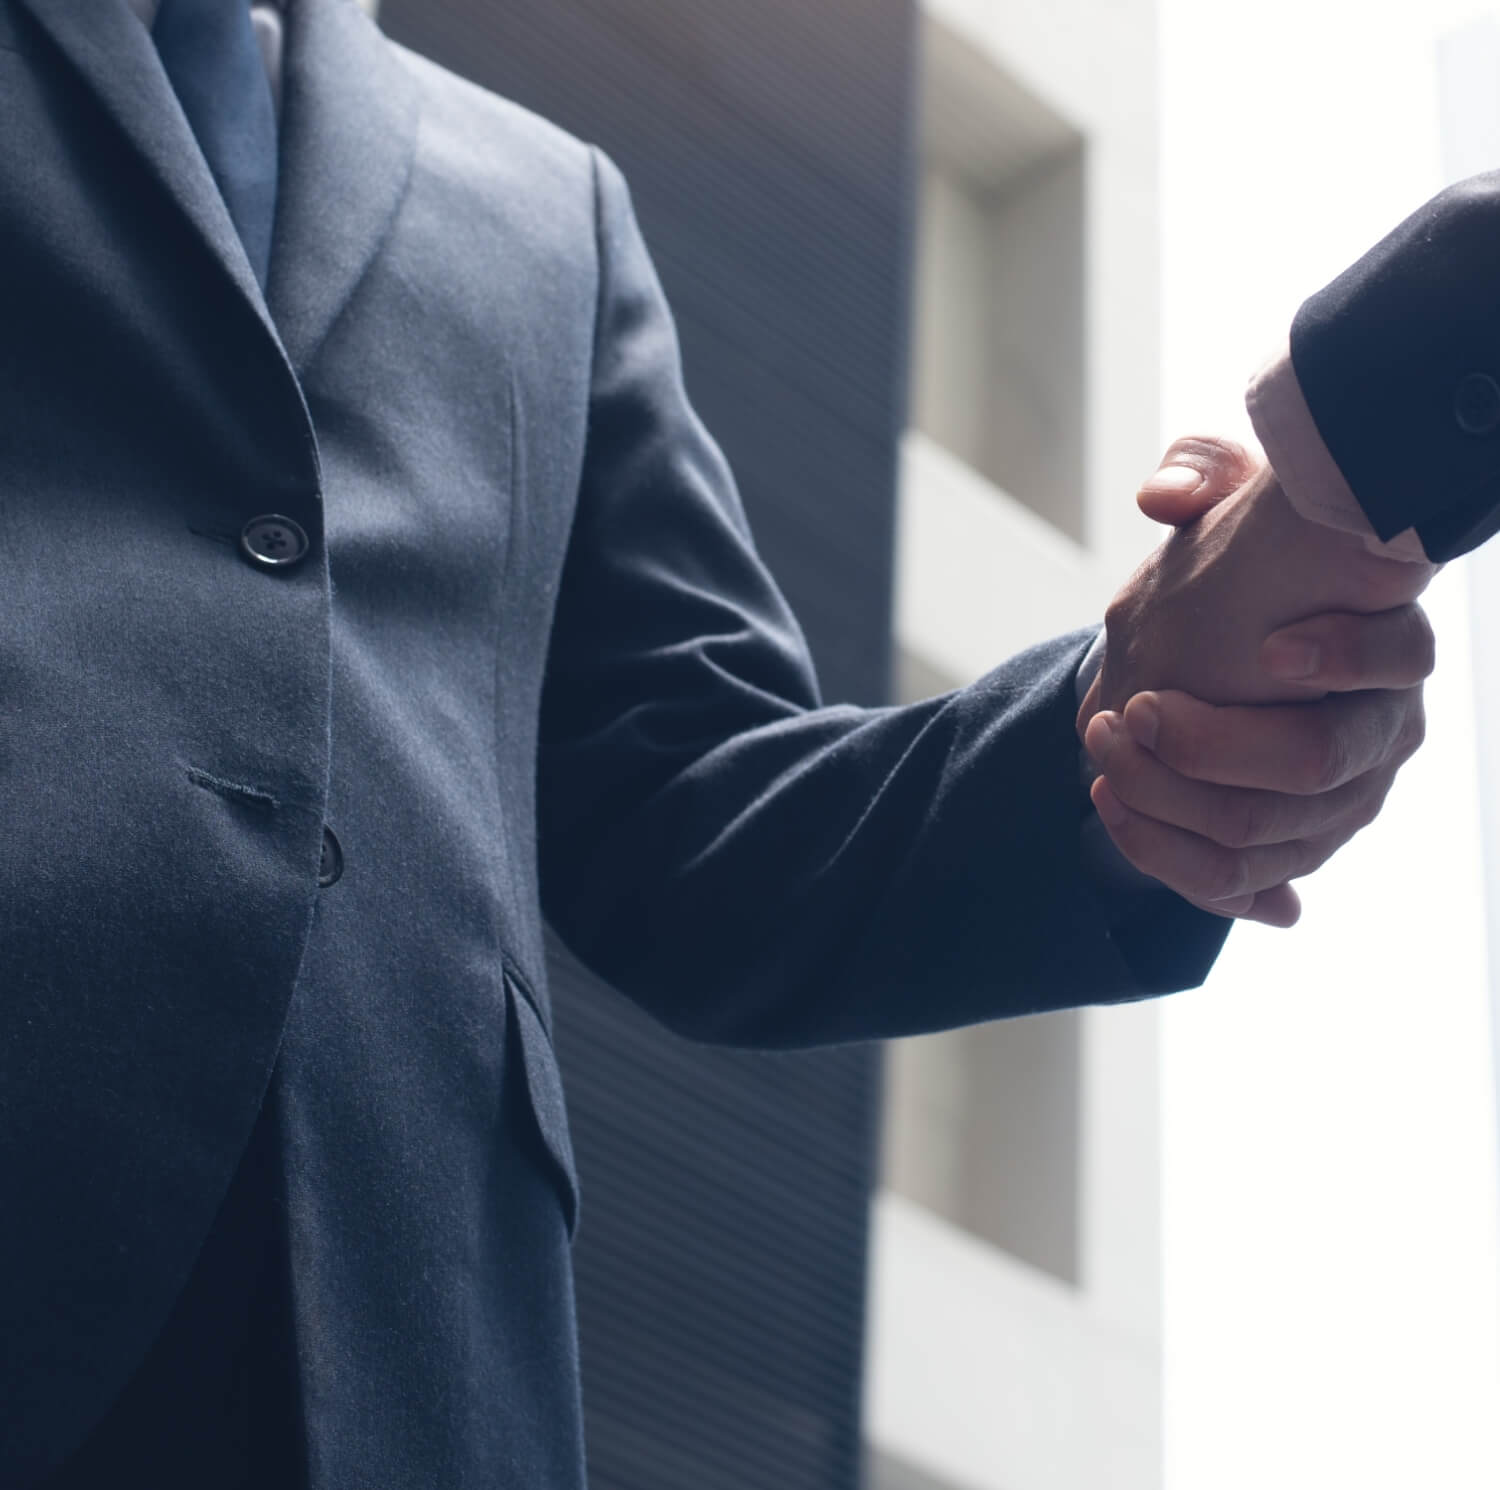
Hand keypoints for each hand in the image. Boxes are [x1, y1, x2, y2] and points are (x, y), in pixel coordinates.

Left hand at [1077, 437, 1436, 926]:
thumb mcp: (1224, 506)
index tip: (1268, 647)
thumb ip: (1205, 473)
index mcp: (1386, 643)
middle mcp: (1380, 731)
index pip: (1400, 654)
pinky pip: (1237, 883)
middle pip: (1318, 765)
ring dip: (1167, 798)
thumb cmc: (1237, 573)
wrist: (1211, 653)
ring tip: (1102, 749)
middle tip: (1131, 708)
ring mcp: (1342, 803)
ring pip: (1265, 832)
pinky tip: (1112, 806)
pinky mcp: (1293, 851)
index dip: (1344, 655)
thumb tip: (1167, 494)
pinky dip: (1167, 854)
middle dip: (1211, 746)